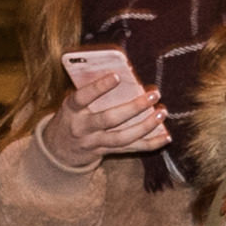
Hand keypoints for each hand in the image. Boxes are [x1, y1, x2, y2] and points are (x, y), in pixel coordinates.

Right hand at [52, 73, 173, 162]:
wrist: (60, 149)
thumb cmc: (73, 115)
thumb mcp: (73, 102)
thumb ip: (91, 91)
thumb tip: (123, 74)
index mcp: (72, 109)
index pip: (82, 97)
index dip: (98, 87)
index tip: (117, 76)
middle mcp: (82, 128)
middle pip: (109, 119)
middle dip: (133, 107)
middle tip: (153, 94)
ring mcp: (94, 143)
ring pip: (122, 138)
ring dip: (145, 126)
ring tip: (162, 113)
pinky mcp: (106, 152)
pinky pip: (130, 149)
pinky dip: (150, 144)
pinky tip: (166, 137)